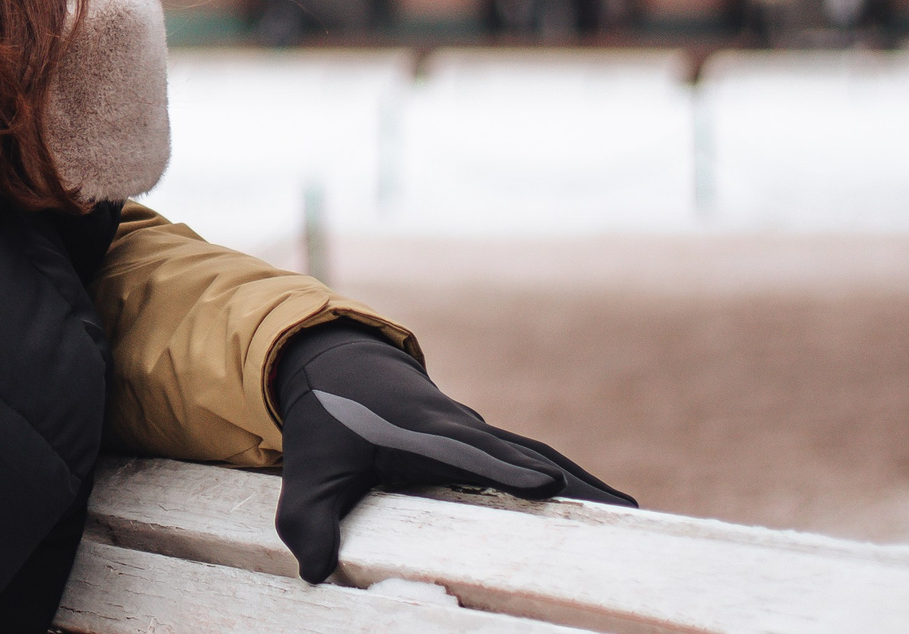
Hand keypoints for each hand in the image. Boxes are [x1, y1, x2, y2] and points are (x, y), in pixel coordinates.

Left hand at [273, 324, 632, 583]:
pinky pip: (532, 459)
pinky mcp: (483, 442)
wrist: (337, 365)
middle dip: (572, 484)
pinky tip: (603, 508)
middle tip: (627, 518)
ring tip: (633, 518)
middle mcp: (456, 428)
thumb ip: (306, 521)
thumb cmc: (324, 422)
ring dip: (582, 484)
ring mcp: (475, 432)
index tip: (548, 483)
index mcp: (416, 433)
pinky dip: (569, 479)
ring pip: (537, 455)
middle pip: (523, 455)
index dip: (506, 469)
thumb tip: (316, 572)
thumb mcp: (304, 471)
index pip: (466, 454)